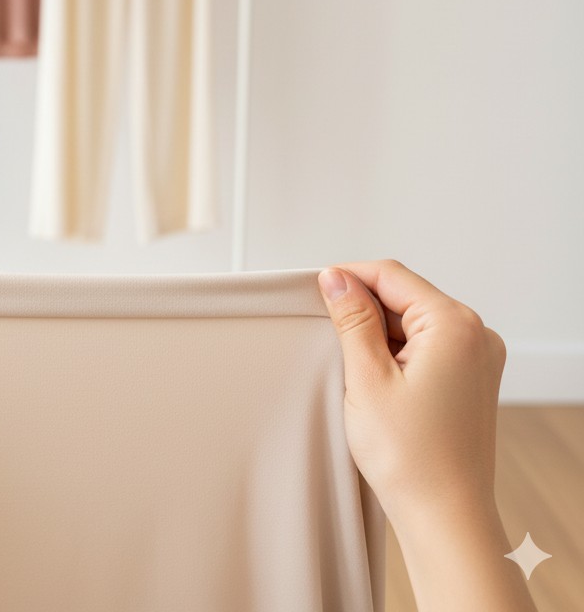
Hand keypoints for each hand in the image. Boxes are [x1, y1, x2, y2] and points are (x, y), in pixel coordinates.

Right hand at [316, 258, 504, 523]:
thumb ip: (352, 319)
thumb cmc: (410, 457)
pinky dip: (396, 350)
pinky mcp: (471, 377)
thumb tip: (335, 277)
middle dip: (363, 306)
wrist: (445, 518)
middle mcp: (476, 334)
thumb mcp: (367, 377)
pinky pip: (427, 343)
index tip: (314, 289)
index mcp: (456, 325)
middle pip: (405, 294)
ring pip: (413, 319)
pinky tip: (375, 376)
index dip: (349, 275)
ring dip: (378, 330)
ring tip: (352, 364)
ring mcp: (478, 357)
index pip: (392, 275)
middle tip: (327, 333)